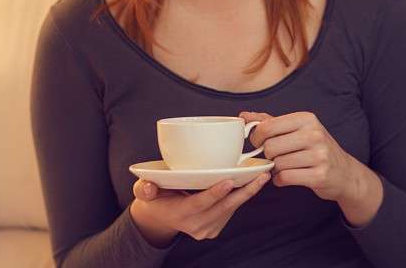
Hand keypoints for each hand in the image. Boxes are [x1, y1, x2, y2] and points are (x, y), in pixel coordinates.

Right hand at [128, 174, 269, 245]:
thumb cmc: (155, 197)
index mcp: (180, 214)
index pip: (200, 204)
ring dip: (247, 193)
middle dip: (245, 192)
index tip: (230, 181)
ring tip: (261, 175)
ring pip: (231, 209)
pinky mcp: (215, 228)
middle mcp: (195, 225)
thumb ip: (144, 188)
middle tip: (261, 176)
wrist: (160, 217)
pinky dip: (241, 197)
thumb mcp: (144, 191)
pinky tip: (251, 183)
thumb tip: (146, 186)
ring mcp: (206, 229)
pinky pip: (231, 211)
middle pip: (223, 207)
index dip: (215, 193)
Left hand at [241, 111, 382, 226]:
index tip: (259, 142)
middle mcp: (314, 134)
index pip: (267, 126)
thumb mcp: (297, 129)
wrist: (344, 173)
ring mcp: (319, 155)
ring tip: (285, 167)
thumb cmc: (315, 148)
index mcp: (307, 119)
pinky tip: (287, 177)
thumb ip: (270, 121)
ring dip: (276, 169)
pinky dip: (280, 180)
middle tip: (275, 157)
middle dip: (268, 155)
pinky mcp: (319, 175)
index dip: (257, 137)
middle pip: (270, 147)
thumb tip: (243, 116)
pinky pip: (285, 178)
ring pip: (277, 164)